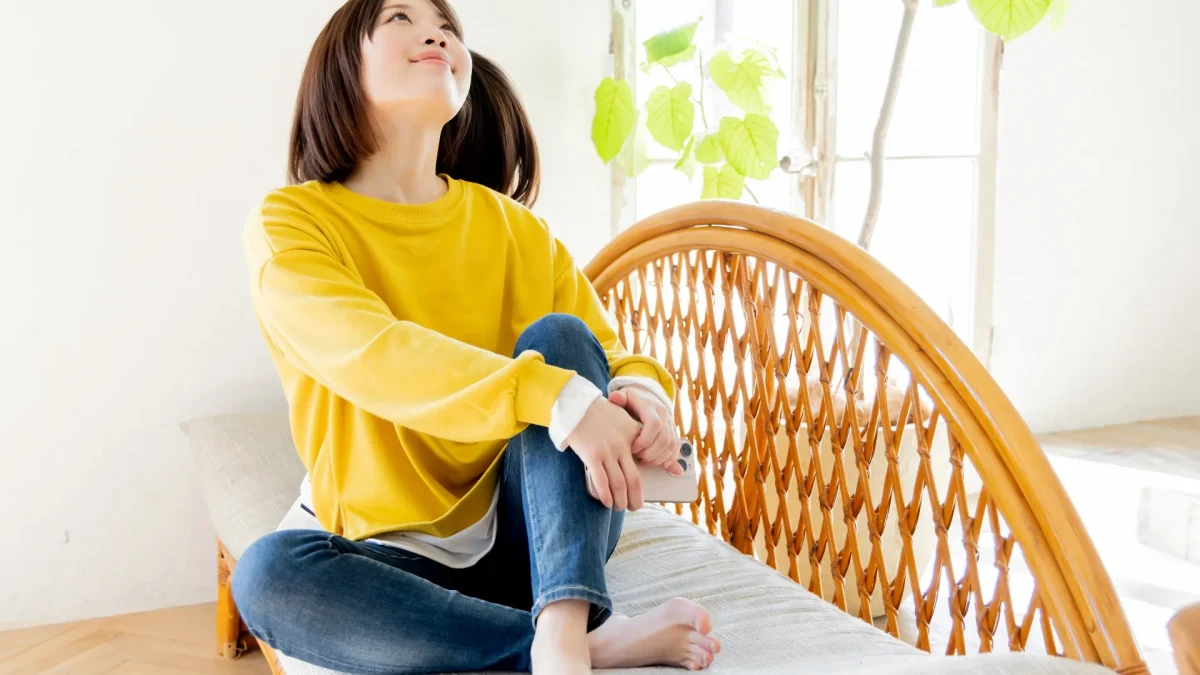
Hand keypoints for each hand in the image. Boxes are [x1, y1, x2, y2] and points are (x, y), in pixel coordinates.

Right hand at [563, 397, 643, 511]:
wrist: (577, 405)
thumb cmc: (600, 412)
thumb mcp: (624, 419)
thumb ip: (635, 434)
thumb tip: (642, 450)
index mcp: (633, 437)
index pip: (646, 464)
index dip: (646, 480)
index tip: (643, 491)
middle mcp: (622, 446)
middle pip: (634, 480)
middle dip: (636, 498)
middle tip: (635, 507)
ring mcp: (607, 451)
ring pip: (619, 484)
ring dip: (620, 500)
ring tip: (619, 507)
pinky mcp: (591, 455)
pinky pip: (601, 481)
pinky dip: (605, 494)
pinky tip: (606, 502)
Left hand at [608, 387, 683, 475]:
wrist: (646, 396)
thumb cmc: (631, 400)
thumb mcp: (623, 396)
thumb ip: (618, 399)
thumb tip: (614, 398)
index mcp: (651, 406)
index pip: (654, 424)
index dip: (644, 440)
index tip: (632, 449)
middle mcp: (664, 415)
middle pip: (664, 438)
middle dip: (650, 453)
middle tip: (638, 458)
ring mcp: (670, 424)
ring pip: (671, 445)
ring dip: (658, 458)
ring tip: (644, 461)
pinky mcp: (673, 432)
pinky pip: (676, 447)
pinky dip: (669, 458)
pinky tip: (660, 464)